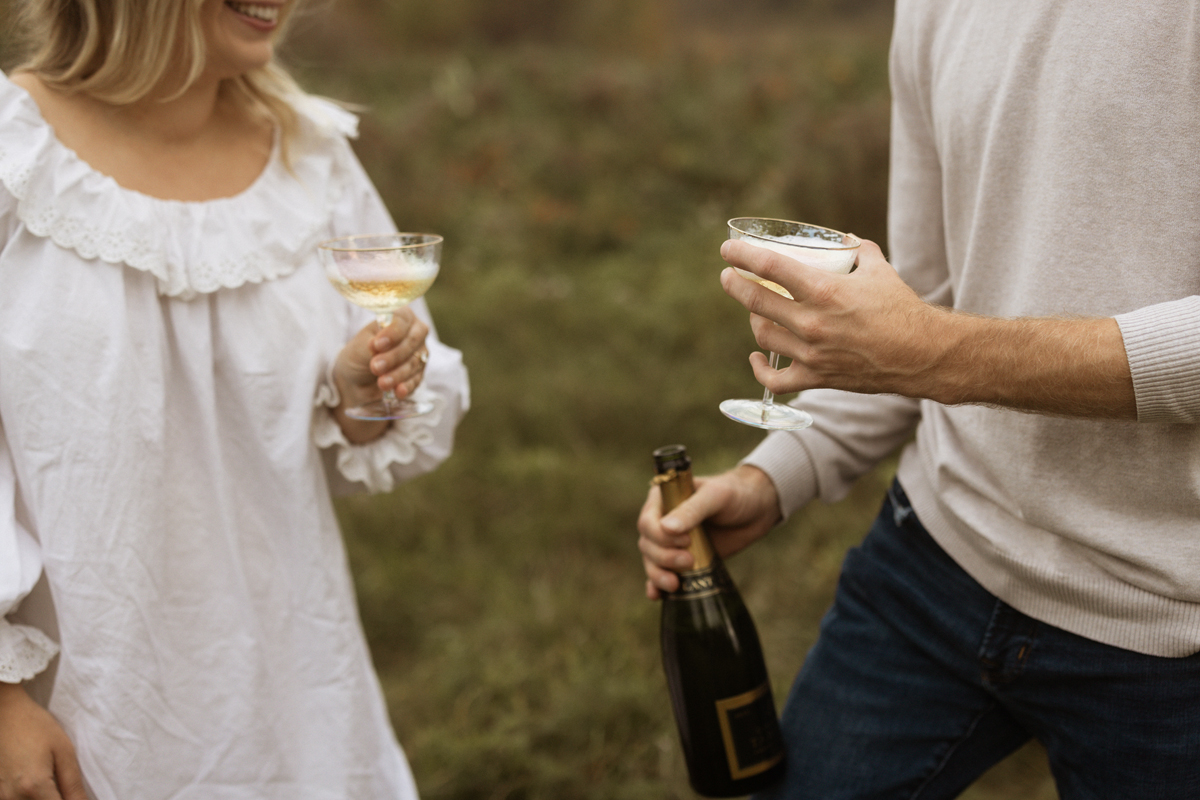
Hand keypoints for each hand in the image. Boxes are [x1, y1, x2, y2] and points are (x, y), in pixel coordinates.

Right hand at [0, 683, 85, 799]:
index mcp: (33, 787)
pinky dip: (30, 796)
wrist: (4, 714)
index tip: (77, 796)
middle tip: (64, 783)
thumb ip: (73, 784)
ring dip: (46, 798)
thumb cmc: (36, 726)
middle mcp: (12, 798)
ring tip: (52, 778)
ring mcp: (1, 796)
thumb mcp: (64, 751)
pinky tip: (38, 781)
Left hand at [332, 308, 429, 442]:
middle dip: (394, 356)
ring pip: (414, 362)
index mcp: (399, 317)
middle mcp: (413, 332)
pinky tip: (398, 391)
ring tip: (381, 383)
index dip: (392, 332)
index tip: (377, 344)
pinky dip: (406, 386)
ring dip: (398, 374)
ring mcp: (418, 354)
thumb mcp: (359, 347)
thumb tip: (376, 344)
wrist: (356, 379)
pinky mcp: (418, 374)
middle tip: (375, 367)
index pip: (403, 319)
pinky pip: (416, 380)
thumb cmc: (358, 355)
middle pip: (412, 341)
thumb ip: (370, 344)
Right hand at [637, 465, 781, 599]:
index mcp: (663, 500)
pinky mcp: (681, 559)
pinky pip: (662, 573)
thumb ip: (692, 511)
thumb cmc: (734, 494)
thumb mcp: (715, 496)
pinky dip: (656, 585)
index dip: (661, 537)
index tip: (686, 541)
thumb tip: (666, 528)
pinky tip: (658, 595)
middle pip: (648, 545)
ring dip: (658, 575)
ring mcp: (670, 542)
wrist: (756, 509)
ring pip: (652, 562)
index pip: (647, 523)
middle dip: (664, 558)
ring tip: (675, 584)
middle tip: (689, 561)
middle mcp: (661, 521)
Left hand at [720, 237, 1135, 416]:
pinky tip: (757, 358)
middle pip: (756, 301)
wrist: (922, 354)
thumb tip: (839, 240)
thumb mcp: (878, 267)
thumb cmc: (902, 308)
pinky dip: (759, 369)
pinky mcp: (817, 378)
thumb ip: (855, 249)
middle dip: (735, 284)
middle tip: (729, 276)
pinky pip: (774, 380)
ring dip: (754, 320)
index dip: (743, 255)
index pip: (770, 267)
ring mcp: (812, 354)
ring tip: (755, 310)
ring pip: (763, 336)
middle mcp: (812, 323)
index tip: (728, 250)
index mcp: (824, 291)